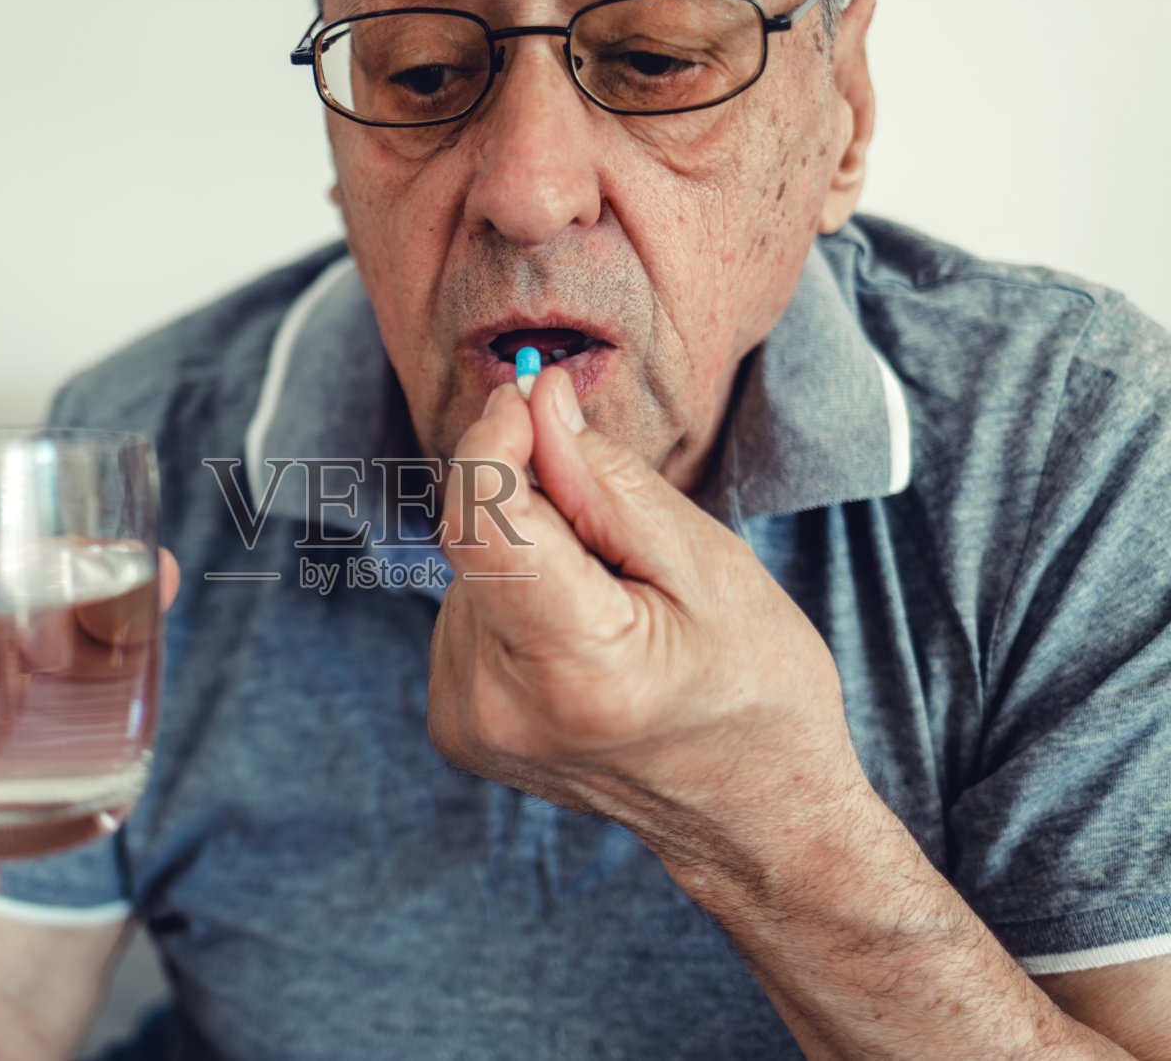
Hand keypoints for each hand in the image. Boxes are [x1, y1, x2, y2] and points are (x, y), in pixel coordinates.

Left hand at [428, 369, 861, 861]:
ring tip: (611, 598)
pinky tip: (575, 626)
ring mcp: (467, 722)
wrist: (748, 815)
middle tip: (617, 528)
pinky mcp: (453, 723)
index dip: (495, 441)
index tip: (530, 392)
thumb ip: (608, 482)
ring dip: (527, 549)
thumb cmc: (754, 687)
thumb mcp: (710, 566)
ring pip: (468, 570)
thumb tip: (535, 400)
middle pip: (474, 540)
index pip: (482, 523)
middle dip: (532, 498)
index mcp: (573, 667)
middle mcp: (498, 704)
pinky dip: (513, 591)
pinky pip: (466, 609)